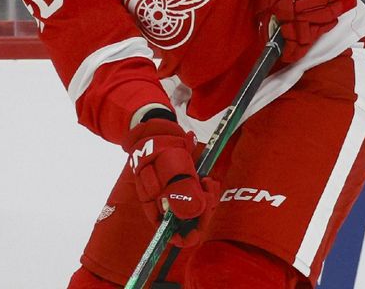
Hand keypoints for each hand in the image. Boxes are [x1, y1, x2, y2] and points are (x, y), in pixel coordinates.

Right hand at [123, 118, 218, 246]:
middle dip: (204, 210)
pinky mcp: (183, 190)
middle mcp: (165, 208)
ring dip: (207, 199)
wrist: (159, 130)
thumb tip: (194, 214)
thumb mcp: (170, 169)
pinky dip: (205, 192)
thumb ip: (181, 191)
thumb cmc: (160, 149)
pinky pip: (198, 200)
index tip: (204, 213)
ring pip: (196, 212)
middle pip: (189, 224)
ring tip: (208, 182)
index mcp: (156, 208)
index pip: (173, 235)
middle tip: (208, 188)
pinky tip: (207, 181)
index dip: (190, 233)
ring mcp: (175, 199)